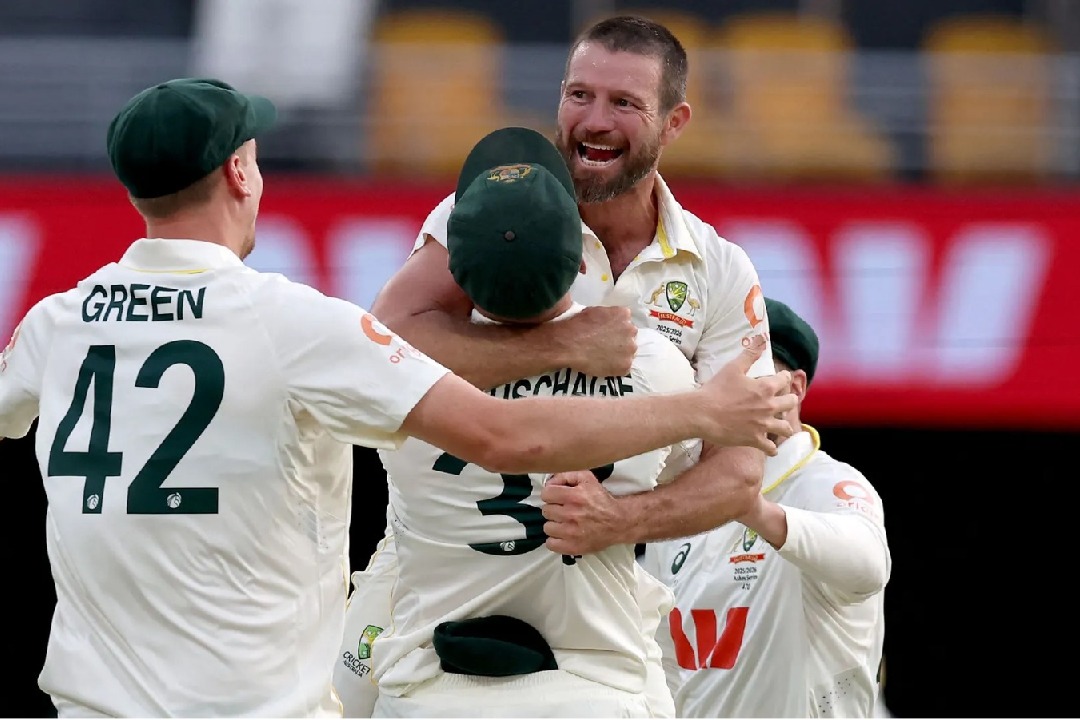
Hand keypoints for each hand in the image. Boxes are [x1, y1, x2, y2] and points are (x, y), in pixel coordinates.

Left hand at [540, 470, 624, 555]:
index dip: (551, 494)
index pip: (546, 494)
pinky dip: (555, 540)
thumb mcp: (587, 478)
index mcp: (574, 496)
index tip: (557, 497)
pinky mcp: (572, 547)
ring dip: (555, 525)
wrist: (619, 522)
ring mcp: (570, 533)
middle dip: (554, 509)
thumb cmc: (601, 499)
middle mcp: (571, 514)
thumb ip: (566, 475)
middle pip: (546, 511)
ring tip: (565, 523)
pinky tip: (564, 535)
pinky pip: (551, 544)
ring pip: (547, 528)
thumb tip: (550, 482)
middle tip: (564, 510)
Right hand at [556, 306, 636, 376]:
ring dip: (619, 354)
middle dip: (620, 340)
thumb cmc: (578, 326)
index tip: (608, 333)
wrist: (569, 344)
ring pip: (628, 352)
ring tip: (603, 356)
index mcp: (623, 314)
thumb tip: (609, 321)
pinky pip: (623, 367)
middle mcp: (631, 330)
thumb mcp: (594, 310)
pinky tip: (603, 365)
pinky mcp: (625, 365)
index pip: (625, 321)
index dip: (616, 328)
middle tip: (605, 345)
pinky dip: (615, 367)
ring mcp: (630, 349)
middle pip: (629, 336)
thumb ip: (608, 315)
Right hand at [699, 336, 796, 454]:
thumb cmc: (716, 389)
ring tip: (783, 428)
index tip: (782, 378)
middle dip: (789, 401)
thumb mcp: (733, 367)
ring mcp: (763, 425)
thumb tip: (761, 338)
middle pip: (791, 403)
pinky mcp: (755, 440)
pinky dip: (772, 449)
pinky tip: (772, 449)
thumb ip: (750, 354)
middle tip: (785, 402)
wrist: (703, 413)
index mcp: (765, 388)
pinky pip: (770, 448)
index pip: (784, 380)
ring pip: (785, 428)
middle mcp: (769, 406)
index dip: (784, 377)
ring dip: (785, 427)